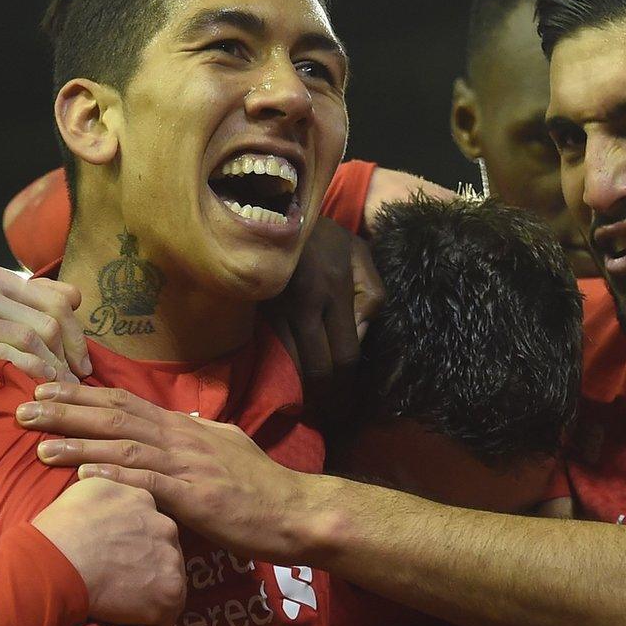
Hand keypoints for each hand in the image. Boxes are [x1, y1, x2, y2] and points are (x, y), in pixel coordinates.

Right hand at [0, 266, 90, 420]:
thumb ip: (29, 303)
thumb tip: (76, 297)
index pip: (56, 299)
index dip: (77, 334)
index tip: (83, 363)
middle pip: (48, 320)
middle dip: (70, 355)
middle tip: (77, 382)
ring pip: (30, 339)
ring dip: (53, 371)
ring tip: (61, 392)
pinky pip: (6, 359)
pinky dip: (30, 377)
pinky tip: (36, 393)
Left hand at [16, 382, 316, 560]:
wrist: (295, 512)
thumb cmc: (261, 486)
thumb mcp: (228, 449)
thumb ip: (202, 435)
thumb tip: (186, 422)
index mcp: (184, 428)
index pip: (124, 403)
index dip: (82, 394)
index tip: (45, 389)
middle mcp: (181, 438)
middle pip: (114, 416)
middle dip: (66, 410)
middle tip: (23, 406)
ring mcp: (187, 466)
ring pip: (123, 446)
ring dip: (78, 443)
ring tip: (38, 442)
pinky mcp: (194, 497)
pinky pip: (147, 483)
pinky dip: (113, 475)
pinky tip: (83, 474)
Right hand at [30, 477, 186, 625]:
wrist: (58, 560)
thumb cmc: (59, 529)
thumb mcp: (84, 490)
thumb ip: (108, 492)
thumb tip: (105, 506)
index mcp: (144, 500)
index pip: (149, 523)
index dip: (135, 542)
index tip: (118, 555)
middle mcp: (165, 526)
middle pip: (164, 551)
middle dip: (148, 566)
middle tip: (120, 581)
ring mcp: (170, 560)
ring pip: (168, 581)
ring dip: (151, 593)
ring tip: (123, 605)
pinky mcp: (169, 592)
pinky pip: (166, 614)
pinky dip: (150, 621)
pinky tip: (128, 622)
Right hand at [268, 217, 382, 425]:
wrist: (271, 207)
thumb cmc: (323, 233)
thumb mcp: (360, 254)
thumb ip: (371, 296)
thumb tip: (360, 339)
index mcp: (335, 289)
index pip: (345, 355)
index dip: (349, 388)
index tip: (351, 407)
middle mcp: (305, 304)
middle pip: (318, 369)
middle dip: (327, 400)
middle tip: (332, 419)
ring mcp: (275, 308)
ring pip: (290, 366)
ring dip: (302, 394)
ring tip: (312, 410)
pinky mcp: (254, 310)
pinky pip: (269, 353)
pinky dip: (281, 374)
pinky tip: (287, 386)